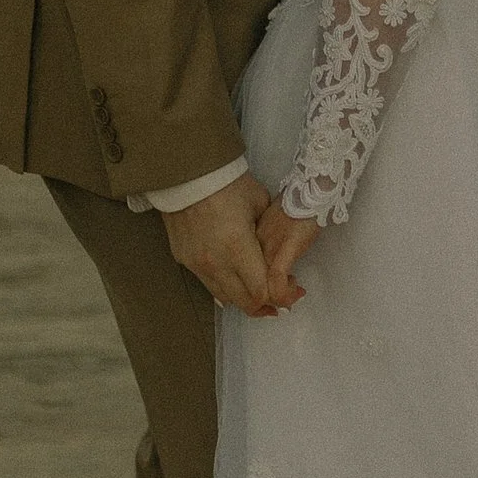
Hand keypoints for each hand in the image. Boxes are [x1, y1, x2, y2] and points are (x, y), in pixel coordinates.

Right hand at [163, 173, 278, 315]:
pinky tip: (235, 278)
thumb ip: (268, 232)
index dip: (281, 297)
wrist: (186, 172)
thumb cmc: (228, 183)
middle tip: (280, 298)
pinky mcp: (184, 259)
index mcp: (238, 248)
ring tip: (258, 290)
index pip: (261, 291)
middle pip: (244, 302)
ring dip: (244, 297)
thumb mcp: (259, 203)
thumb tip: (275, 248)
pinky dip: (225, 285)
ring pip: (224, 297)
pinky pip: (207, 283)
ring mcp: (197, 264)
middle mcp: (215, 262)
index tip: (293, 289)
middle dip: (266, 305)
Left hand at [255, 201, 320, 309]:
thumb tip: (273, 268)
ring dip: (280, 299)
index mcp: (248, 242)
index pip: (240, 275)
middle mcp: (252, 249)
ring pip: (261, 290)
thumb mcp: (276, 229)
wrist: (308, 193)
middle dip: (264, 302)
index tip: (269, 298)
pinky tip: (298, 290)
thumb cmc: (296, 207)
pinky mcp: (282, 252)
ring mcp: (266, 251)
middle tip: (283, 303)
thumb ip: (269, 246)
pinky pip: (276, 284)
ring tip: (296, 294)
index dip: (253, 292)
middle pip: (247, 286)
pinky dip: (285, 294)